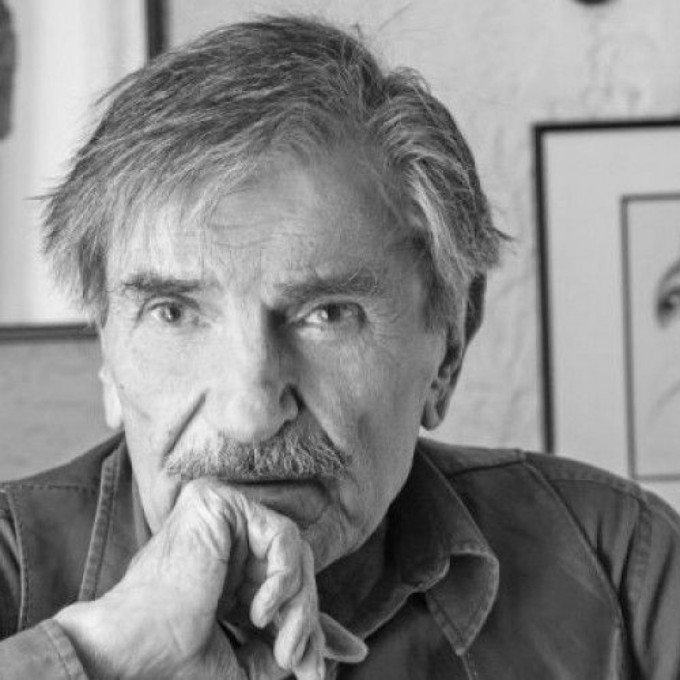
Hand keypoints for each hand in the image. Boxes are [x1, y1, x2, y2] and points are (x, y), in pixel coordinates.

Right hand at [55, 478, 324, 678]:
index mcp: (227, 570)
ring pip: (293, 551)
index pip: (285, 582)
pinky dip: (283, 578)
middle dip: (306, 619)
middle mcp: (226, 540)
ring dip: (299, 606)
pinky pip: (281, 533)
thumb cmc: (177, 660)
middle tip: (303, 664)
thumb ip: (288, 646)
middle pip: (293, 567)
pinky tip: (259, 610)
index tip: (349, 655)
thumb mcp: (246, 661)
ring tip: (285, 648)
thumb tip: (341, 656)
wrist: (131, 653)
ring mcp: (221, 518)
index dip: (312, 617)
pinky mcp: (219, 503)